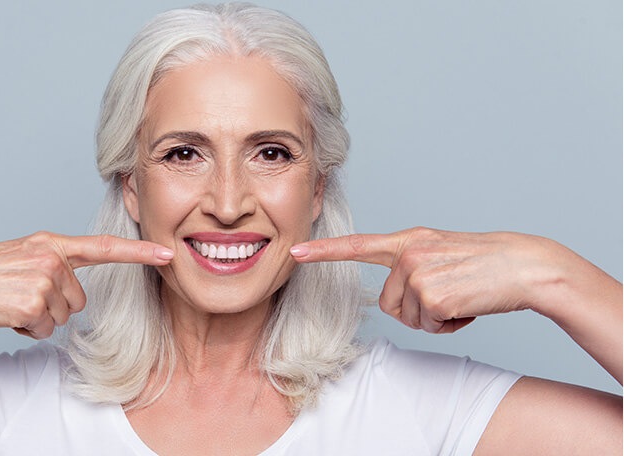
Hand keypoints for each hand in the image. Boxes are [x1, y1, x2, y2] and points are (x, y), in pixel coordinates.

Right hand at [0, 232, 172, 338]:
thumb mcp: (24, 254)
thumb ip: (55, 262)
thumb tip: (76, 291)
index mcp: (52, 243)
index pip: (104, 247)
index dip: (139, 253)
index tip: (167, 254)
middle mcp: (52, 258)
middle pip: (80, 299)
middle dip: (55, 305)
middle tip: (22, 295)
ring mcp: (43, 280)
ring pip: (63, 317)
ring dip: (40, 318)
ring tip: (11, 301)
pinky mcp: (32, 303)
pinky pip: (45, 330)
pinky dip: (27, 329)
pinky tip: (6, 313)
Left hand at [290, 227, 571, 332]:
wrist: (524, 265)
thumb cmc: (485, 264)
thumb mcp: (441, 253)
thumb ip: (412, 266)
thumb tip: (392, 297)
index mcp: (409, 241)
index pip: (358, 245)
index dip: (324, 252)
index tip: (295, 253)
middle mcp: (408, 252)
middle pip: (387, 303)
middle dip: (416, 311)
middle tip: (449, 296)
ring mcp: (417, 272)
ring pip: (407, 317)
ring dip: (434, 318)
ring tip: (460, 297)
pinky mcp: (430, 293)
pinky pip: (429, 325)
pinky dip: (449, 325)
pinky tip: (467, 306)